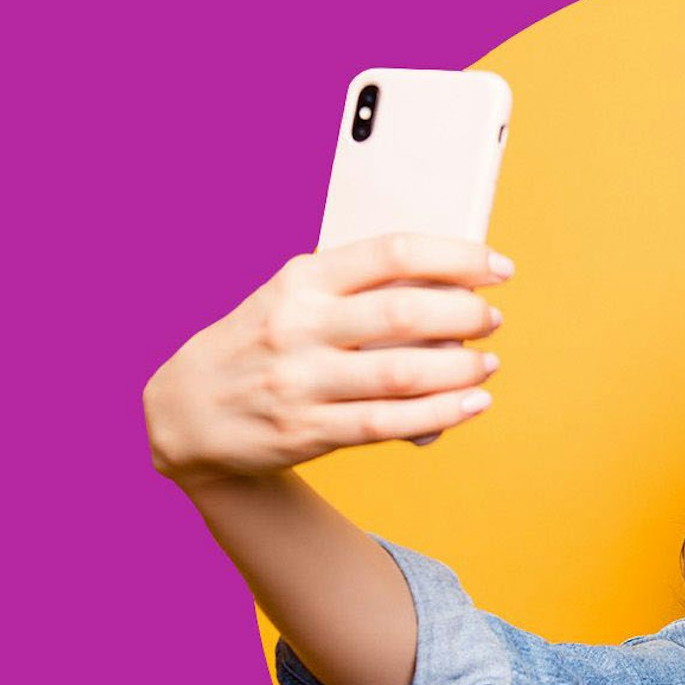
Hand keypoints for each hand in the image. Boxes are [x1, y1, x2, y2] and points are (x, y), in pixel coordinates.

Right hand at [142, 232, 508, 490]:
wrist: (186, 411)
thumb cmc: (258, 344)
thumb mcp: (290, 296)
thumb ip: (355, 287)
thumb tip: (448, 286)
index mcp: (301, 279)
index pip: (392, 253)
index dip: (457, 256)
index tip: (498, 267)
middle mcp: (299, 326)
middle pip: (402, 313)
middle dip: (464, 314)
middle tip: (492, 319)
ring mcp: (300, 382)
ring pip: (400, 374)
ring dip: (459, 369)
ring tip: (487, 364)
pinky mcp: (305, 431)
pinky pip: (385, 423)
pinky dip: (439, 414)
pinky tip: (471, 404)